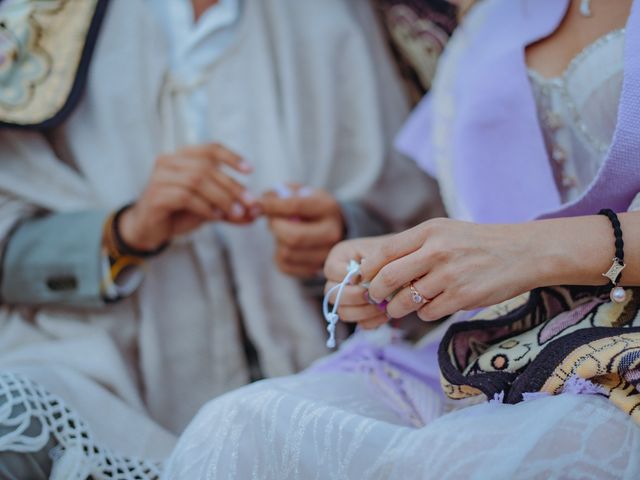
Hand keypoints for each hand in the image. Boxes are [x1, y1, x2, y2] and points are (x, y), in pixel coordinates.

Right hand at [119, 143, 258, 250]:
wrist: (149, 230)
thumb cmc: (179, 213)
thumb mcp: (210, 207)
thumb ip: (231, 207)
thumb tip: (257, 211)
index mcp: (183, 157)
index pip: (210, 149)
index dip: (231, 157)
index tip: (250, 170)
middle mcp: (169, 162)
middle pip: (207, 167)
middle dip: (232, 185)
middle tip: (249, 202)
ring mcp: (160, 177)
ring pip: (197, 180)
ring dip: (221, 197)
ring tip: (235, 212)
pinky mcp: (156, 195)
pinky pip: (185, 196)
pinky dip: (205, 206)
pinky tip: (216, 216)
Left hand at [261, 185, 344, 278]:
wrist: (332, 227)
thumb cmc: (311, 207)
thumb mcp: (300, 192)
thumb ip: (278, 194)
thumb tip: (256, 205)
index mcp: (328, 208)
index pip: (296, 206)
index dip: (273, 205)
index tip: (259, 203)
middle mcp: (331, 234)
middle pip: (293, 236)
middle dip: (275, 227)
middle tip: (273, 220)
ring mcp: (325, 255)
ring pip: (287, 253)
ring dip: (277, 241)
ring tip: (283, 231)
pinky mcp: (314, 270)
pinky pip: (284, 266)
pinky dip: (278, 255)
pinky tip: (286, 245)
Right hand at [323, 236, 392, 329]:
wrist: (405, 261)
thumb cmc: (393, 252)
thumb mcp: (382, 250)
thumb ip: (372, 262)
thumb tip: (362, 281)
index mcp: (338, 257)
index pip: (331, 271)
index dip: (348, 278)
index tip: (368, 278)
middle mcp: (336, 278)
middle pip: (333, 295)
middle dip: (356, 297)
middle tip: (375, 295)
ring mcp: (345, 297)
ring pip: (344, 312)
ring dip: (364, 311)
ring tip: (383, 306)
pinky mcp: (358, 311)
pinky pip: (359, 323)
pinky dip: (373, 320)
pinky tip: (386, 313)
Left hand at [361, 218, 541, 321]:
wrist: (522, 252)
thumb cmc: (477, 242)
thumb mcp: (444, 231)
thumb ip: (414, 246)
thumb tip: (380, 270)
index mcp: (428, 231)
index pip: (384, 252)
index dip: (368, 269)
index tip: (365, 279)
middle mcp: (436, 251)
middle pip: (388, 278)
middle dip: (376, 293)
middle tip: (375, 298)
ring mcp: (449, 275)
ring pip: (406, 300)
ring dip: (397, 308)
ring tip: (398, 308)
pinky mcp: (462, 297)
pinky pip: (428, 312)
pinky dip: (424, 313)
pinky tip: (431, 306)